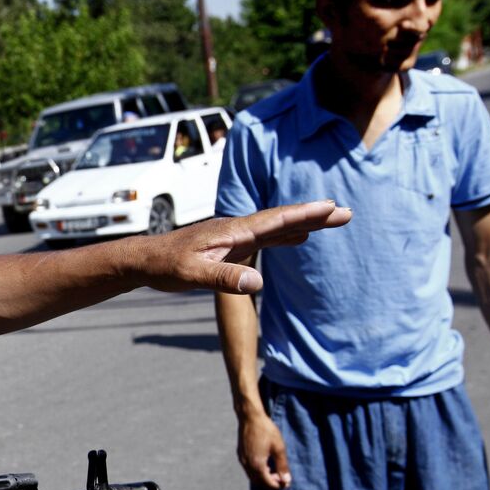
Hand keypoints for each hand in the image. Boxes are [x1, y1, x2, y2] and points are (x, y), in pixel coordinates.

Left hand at [134, 201, 351, 293]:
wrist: (143, 260)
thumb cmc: (165, 267)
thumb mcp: (192, 275)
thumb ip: (223, 278)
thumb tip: (258, 283)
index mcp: (232, 232)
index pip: (275, 220)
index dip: (304, 215)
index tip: (331, 207)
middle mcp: (236, 229)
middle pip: (282, 219)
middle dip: (314, 215)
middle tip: (346, 211)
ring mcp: (234, 236)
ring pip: (276, 226)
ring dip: (304, 223)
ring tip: (332, 219)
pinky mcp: (229, 245)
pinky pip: (265, 237)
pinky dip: (285, 234)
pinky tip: (298, 237)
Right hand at [239, 411, 291, 489]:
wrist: (250, 417)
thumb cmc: (266, 431)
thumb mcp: (279, 448)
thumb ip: (283, 466)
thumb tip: (286, 481)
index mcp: (257, 464)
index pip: (268, 483)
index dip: (279, 485)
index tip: (287, 482)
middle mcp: (247, 465)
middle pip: (259, 482)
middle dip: (270, 482)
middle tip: (281, 476)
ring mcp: (242, 460)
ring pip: (252, 476)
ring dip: (263, 477)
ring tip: (274, 469)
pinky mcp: (240, 454)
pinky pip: (248, 469)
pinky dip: (257, 471)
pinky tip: (265, 462)